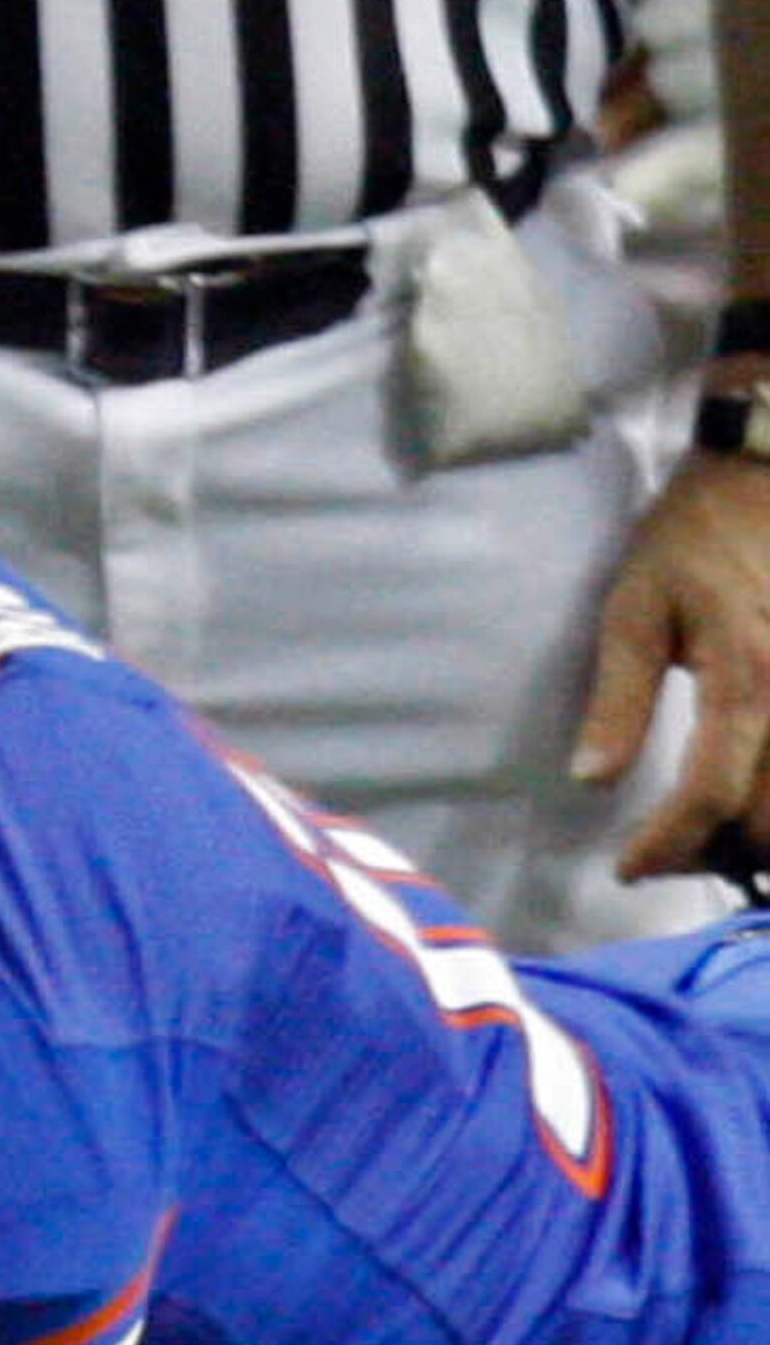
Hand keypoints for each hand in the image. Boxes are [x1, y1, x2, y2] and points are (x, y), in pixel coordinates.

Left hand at [575, 447, 769, 878]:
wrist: (765, 477)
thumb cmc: (690, 540)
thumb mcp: (633, 609)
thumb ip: (619, 699)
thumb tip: (592, 780)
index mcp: (748, 679)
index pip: (712, 795)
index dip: (669, 845)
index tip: (628, 868)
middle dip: (718, 853)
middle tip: (664, 855)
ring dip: (763, 839)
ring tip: (707, 837)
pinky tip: (752, 805)